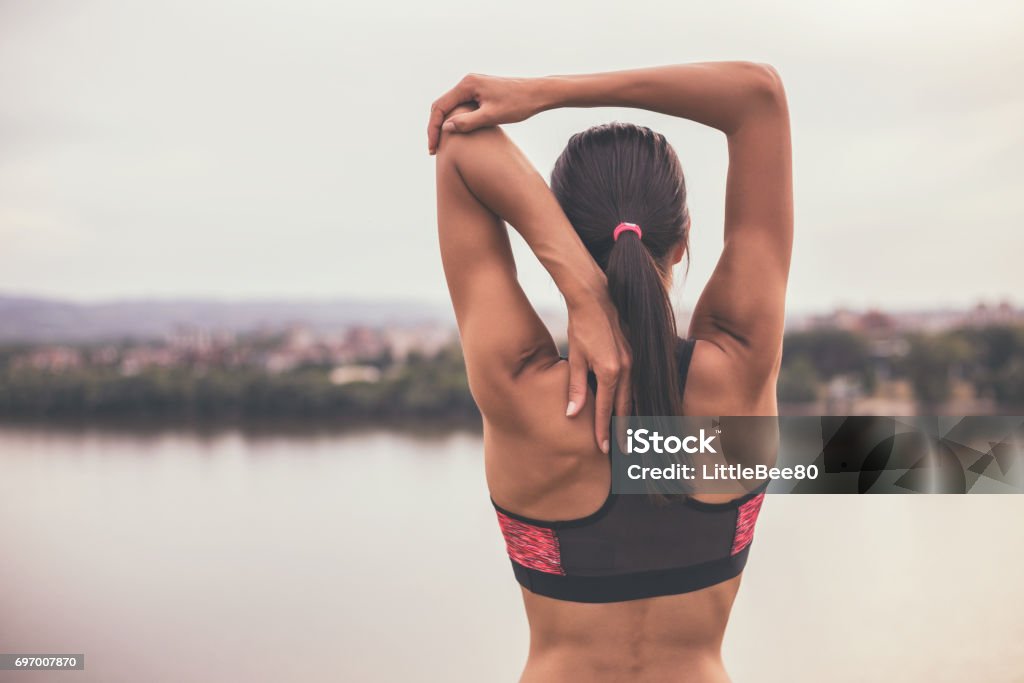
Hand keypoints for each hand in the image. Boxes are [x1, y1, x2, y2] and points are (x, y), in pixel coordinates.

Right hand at [428, 74, 545, 154]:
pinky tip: (455, 136)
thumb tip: (446, 128)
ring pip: (450, 107)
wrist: (538, 94)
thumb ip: (467, 122)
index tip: (432, 148)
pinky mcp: (480, 93)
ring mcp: (474, 86)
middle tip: (433, 150)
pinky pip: (460, 107)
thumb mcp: (492, 116)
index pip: (440, 107)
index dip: (433, 129)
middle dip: (435, 128)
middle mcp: (467, 82)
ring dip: (443, 125)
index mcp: (467, 85)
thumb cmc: (518, 104)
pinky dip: (454, 121)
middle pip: (441, 106)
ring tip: (441, 146)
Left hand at [565, 297, 632, 453]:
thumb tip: (572, 414)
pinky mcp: (635, 353)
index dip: (603, 430)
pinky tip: (629, 407)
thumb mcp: (574, 358)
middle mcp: (626, 368)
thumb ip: (576, 388)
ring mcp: (634, 360)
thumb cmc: (581, 325)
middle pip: (625, 407)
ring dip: (629, 415)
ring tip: (628, 434)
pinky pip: (635, 382)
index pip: (605, 409)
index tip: (603, 448)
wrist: (596, 297)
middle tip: (622, 451)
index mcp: (609, 371)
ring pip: (633, 396)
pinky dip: (632, 398)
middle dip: (622, 430)